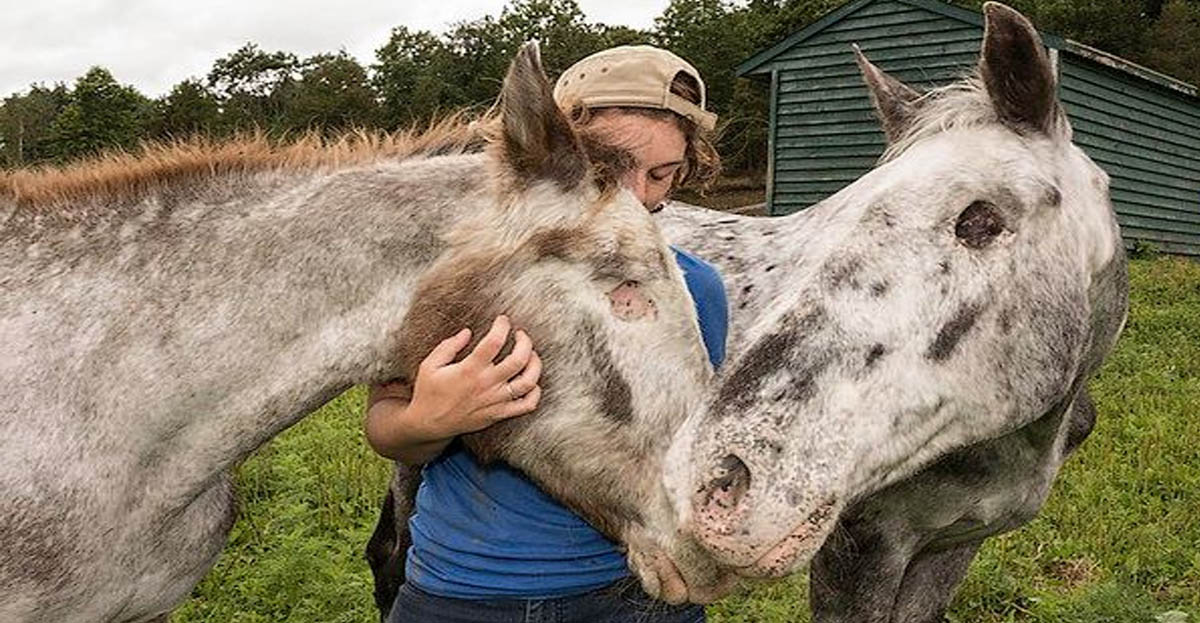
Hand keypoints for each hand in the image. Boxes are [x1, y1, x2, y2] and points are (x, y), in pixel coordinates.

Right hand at [406, 315, 542, 440]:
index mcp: (469, 369)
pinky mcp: (499, 414)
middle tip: (520, 334)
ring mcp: (495, 401)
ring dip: (535, 364)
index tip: (502, 320)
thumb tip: (468, 332)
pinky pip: (527, 405)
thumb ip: (449, 346)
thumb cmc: (429, 392)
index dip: (502, 326)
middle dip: (525, 341)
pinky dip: (535, 393)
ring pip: (528, 382)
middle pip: (518, 359)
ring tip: (530, 355)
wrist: (429, 424)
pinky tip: (530, 381)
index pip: (494, 342)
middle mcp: (486, 385)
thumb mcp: (430, 364)